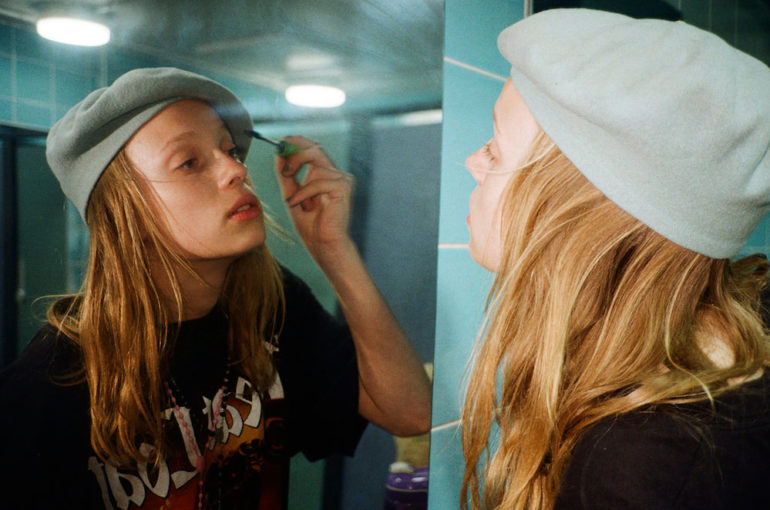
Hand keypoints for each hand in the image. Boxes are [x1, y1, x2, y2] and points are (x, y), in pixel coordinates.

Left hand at [275, 136, 354, 260]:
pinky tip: (298, 205)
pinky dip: (304, 193)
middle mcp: (336, 174)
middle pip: (316, 148)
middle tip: (281, 162)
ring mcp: (342, 180)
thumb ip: (287, 176)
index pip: (312, 148)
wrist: (324, 245)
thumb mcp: (293, 195)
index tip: (279, 143)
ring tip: (293, 202)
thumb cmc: (311, 226)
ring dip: (299, 184)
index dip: (297, 142)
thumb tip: (279, 154)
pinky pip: (318, 182)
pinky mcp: (343, 188)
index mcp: (325, 174)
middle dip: (295, 152)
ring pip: (316, 165)